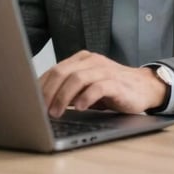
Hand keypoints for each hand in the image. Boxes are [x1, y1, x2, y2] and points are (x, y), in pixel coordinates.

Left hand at [39, 50, 167, 117]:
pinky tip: (80, 108)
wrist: (143, 87)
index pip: (55, 69)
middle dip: (48, 92)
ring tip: (56, 113)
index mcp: (82, 60)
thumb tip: (44, 104)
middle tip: (40, 110)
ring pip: (78, 78)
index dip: (41, 86)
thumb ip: (69, 90)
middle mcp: (91, 61)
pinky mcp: (117, 83)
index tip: (30, 102)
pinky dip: (86, 97)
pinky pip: (98, 87)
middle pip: (63, 72)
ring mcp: (104, 70)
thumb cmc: (112, 89)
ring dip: (63, 97)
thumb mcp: (87, 87)